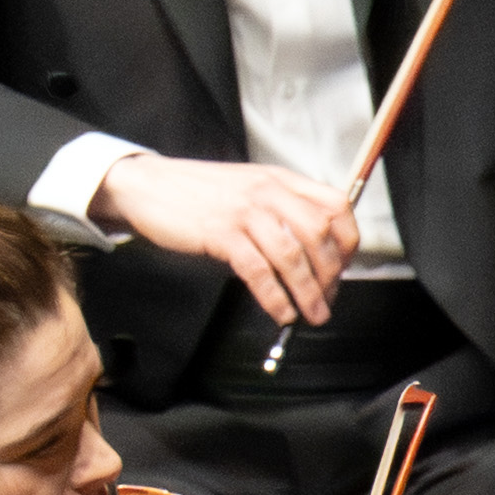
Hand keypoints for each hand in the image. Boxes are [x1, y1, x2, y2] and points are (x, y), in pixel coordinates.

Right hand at [92, 150, 358, 330]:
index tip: (343, 267)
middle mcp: (268, 192)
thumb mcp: (250, 188)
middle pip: (320, 235)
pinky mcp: (221, 234)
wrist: (148, 186)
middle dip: (330, 275)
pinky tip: (280, 312)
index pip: (336, 206)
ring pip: (292, 256)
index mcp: (281, 180)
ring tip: (312, 315)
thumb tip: (313, 253)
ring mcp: (244, 212)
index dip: (347, 241)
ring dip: (308, 293)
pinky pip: (258, 271)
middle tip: (327, 299)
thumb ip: (281, 209)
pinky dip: (274, 297)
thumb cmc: (199, 193)